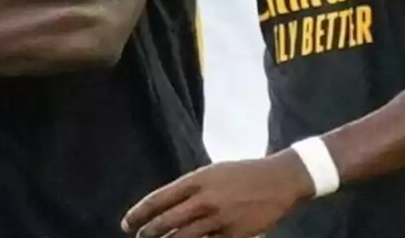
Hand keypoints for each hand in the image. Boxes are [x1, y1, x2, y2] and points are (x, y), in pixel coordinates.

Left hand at [121, 151, 313, 237]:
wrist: (278, 180)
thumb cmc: (242, 175)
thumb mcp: (212, 173)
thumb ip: (190, 189)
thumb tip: (167, 205)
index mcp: (196, 181)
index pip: (158, 199)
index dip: (139, 213)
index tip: (126, 223)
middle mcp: (204, 199)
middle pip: (166, 222)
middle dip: (147, 233)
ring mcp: (219, 219)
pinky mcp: (234, 234)